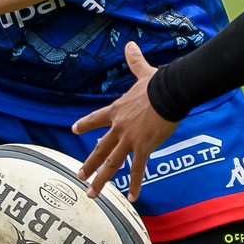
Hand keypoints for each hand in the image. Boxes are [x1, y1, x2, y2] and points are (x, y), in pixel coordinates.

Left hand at [71, 43, 178, 198]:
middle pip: (100, 149)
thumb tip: (130, 44)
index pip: (96, 119)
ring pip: (112, 164)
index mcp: (117, 111)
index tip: (75, 129)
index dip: (85, 125)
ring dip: (101, 180)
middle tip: (79, 175)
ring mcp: (129, 140)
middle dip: (89, 164)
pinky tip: (132, 199)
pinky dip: (135, 186)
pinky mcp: (143, 148)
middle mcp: (118, 128)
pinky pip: (138, 171)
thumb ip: (134, 61)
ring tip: (91, 193)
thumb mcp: (142, 73)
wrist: (168, 93)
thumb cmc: (157, 83)